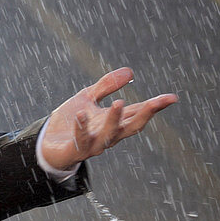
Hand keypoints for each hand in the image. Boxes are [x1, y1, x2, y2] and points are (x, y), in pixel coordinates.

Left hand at [39, 68, 176, 172]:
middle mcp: (108, 135)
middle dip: (145, 115)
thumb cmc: (70, 121)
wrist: (47, 143)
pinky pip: (80, 140)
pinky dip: (82, 128)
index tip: (172, 98)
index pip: (137, 113)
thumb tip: (130, 71)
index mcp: (113, 122)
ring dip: (114, 120)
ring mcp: (93, 144)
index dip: (155, 106)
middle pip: (131, 126)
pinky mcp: (76, 149)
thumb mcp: (88, 98)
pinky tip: (81, 114)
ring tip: (118, 103)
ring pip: (109, 135)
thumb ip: (106, 85)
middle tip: (156, 103)